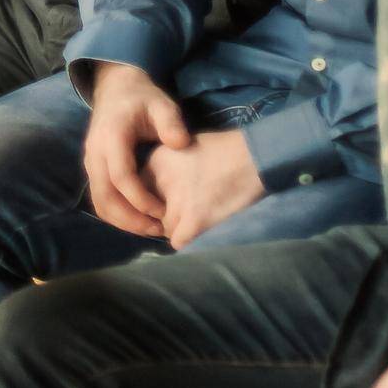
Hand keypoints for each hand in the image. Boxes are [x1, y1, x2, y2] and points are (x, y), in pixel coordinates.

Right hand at [83, 62, 191, 237]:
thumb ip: (171, 122)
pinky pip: (100, 198)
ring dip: (123, 221)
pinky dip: (116, 214)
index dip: (141, 199)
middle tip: (159, 230)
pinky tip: (139, 218)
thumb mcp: (161, 103)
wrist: (116, 88)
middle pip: (105, 196)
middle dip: (131, 219)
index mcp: (111, 136)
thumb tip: (180, 144)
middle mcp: (95, 152)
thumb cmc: (142, 98)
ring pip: (99, 201)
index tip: (163, 211)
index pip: (121, 177)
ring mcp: (90, 161)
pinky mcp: (93, 168)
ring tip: (151, 229)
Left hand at [139, 129, 264, 248]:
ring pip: (163, 228)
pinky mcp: (194, 220)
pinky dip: (186, 239)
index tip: (160, 200)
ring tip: (193, 217)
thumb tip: (155, 189)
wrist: (252, 156)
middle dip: (161, 214)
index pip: (136, 188)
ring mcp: (177, 202)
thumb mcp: (182, 146)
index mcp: (155, 160)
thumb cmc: (222, 150)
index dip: (148, 197)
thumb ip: (164, 167)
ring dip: (176, 227)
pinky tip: (198, 228)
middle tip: (180, 212)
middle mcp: (160, 181)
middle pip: (148, 210)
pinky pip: (177, 241)